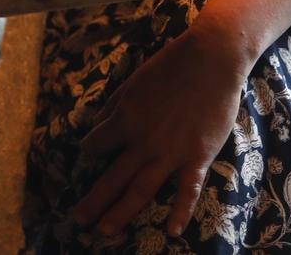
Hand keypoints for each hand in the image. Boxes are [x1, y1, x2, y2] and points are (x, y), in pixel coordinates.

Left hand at [73, 23, 248, 238]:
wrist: (212, 59)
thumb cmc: (172, 64)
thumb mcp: (134, 81)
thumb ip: (113, 105)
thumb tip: (96, 125)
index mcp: (125, 119)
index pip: (96, 144)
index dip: (90, 150)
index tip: (90, 155)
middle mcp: (143, 141)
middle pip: (112, 178)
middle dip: (94, 201)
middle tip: (78, 220)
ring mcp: (170, 152)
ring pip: (141, 190)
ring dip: (121, 213)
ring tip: (105, 232)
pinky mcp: (197, 156)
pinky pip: (187, 190)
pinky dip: (180, 212)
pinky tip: (172, 232)